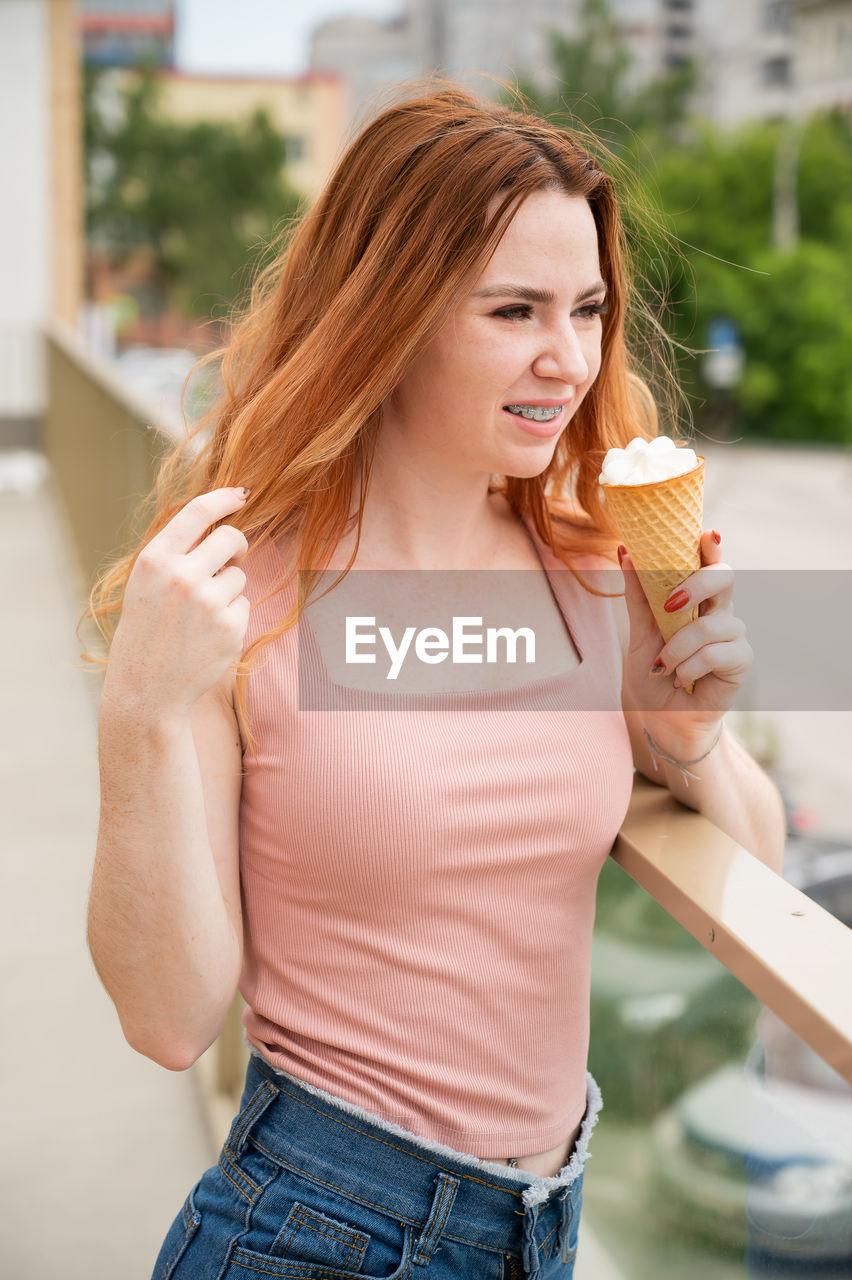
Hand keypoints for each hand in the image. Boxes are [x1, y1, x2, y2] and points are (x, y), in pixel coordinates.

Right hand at [103, 487, 250, 718]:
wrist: (146, 688)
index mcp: (155, 559)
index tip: (241, 494)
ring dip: (228, 588)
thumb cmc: (147, 630)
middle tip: (232, 559)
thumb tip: (222, 523)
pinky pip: (244, 604)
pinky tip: (208, 634)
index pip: (198, 511)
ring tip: (200, 614)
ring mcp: (208, 602)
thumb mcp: (147, 583)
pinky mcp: (230, 626)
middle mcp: (181, 576)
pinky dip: (232, 615)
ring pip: (239, 575)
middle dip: (237, 545)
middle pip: (231, 538)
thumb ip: (177, 552)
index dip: (225, 498)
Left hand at [620, 530, 751, 747]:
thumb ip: (637, 595)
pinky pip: (716, 653)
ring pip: (711, 625)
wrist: (659, 719)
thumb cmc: (652, 674)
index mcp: (697, 599)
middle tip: (668, 604)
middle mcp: (719, 612)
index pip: (710, 563)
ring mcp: (733, 635)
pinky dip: (690, 667)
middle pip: (724, 578)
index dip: (712, 546)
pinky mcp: (741, 661)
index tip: (706, 533)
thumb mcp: (638, 633)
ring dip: (678, 648)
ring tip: (663, 667)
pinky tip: (680, 680)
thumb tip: (623, 551)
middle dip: (695, 585)